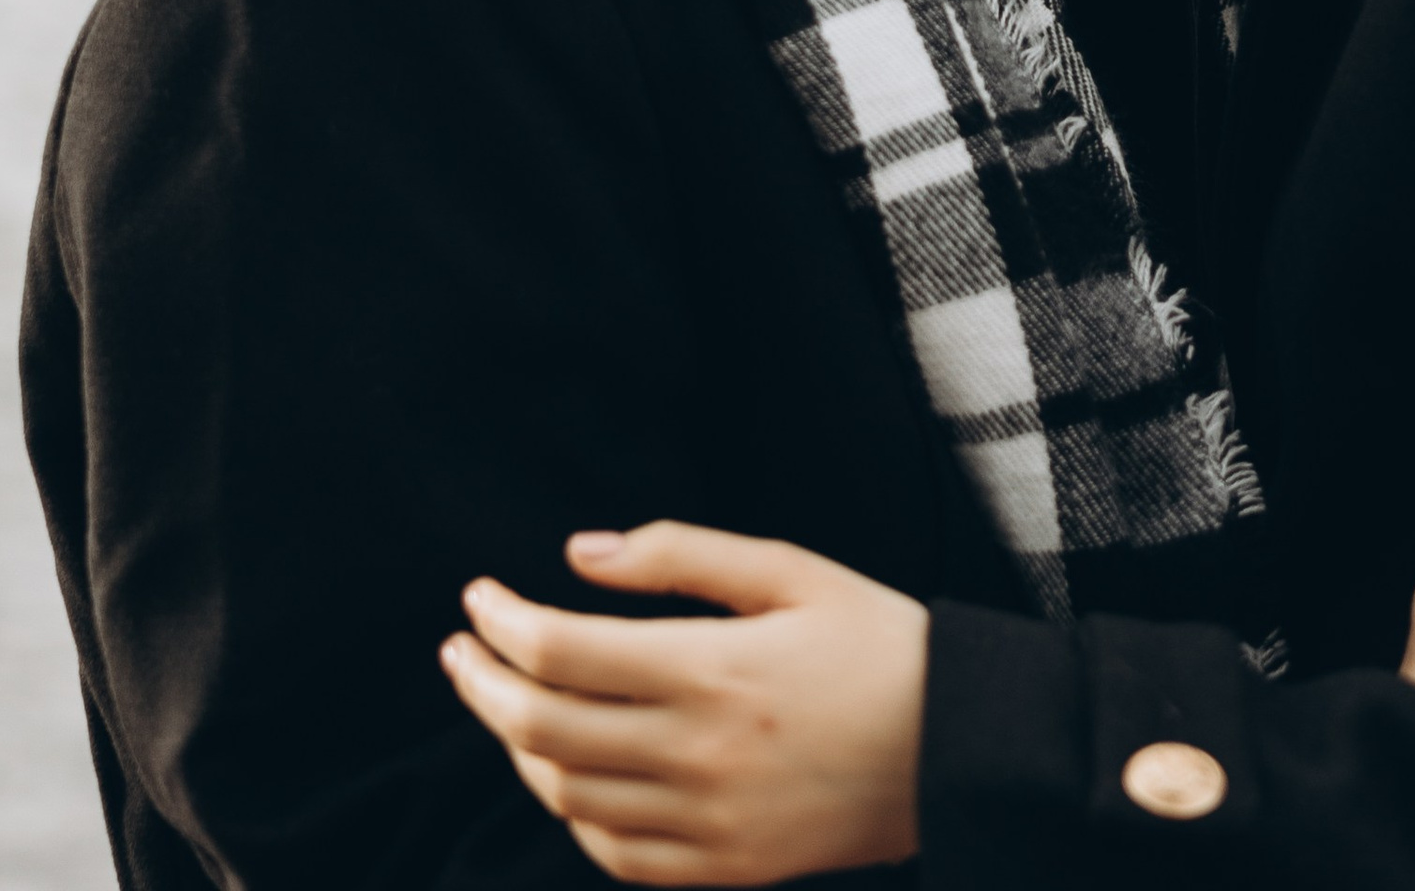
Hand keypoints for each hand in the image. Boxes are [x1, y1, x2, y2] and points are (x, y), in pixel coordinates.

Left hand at [442, 520, 927, 885]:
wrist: (956, 745)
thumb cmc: (876, 641)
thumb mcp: (789, 568)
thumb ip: (679, 554)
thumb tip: (576, 554)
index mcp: (711, 667)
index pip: (561, 653)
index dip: (501, 623)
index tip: (476, 596)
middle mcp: (696, 753)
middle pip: (542, 729)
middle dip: (480, 686)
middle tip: (458, 648)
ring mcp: (706, 823)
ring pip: (566, 796)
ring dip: (515, 748)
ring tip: (503, 703)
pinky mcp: (723, 868)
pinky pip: (614, 855)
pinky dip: (571, 815)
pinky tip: (563, 775)